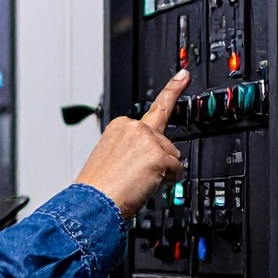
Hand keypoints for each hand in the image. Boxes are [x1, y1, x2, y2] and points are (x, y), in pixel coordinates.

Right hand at [73, 70, 188, 217]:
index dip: (173, 90)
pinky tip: (147, 185)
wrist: (94, 201)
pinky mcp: (158, 154)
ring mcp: (147, 139)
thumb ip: (134, 149)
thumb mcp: (112, 158)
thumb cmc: (99, 187)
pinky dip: (167, 181)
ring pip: (173, 156)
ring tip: (137, 182)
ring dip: (162, 173)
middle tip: (138, 175)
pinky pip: (177, 170)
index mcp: (121, 126)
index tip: (184, 76)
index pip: (155, 106)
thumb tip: (157, 158)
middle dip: (159, 160)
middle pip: (166, 142)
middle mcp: (134, 127)